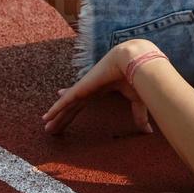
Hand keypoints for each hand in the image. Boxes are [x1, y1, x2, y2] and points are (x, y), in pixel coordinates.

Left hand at [41, 41, 157, 135]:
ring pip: (65, 106)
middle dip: (62, 117)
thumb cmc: (137, 77)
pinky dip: (55, 110)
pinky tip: (46, 117)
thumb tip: (147, 131)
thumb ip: (138, 116)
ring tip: (46, 127)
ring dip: (55, 116)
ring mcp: (83, 88)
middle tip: (52, 126)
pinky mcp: (81, 89)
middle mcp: (89, 89)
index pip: (84, 101)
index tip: (65, 112)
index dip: (75, 107)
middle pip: (72, 106)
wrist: (133, 61)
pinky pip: (65, 102)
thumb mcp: (136, 100)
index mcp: (101, 89)